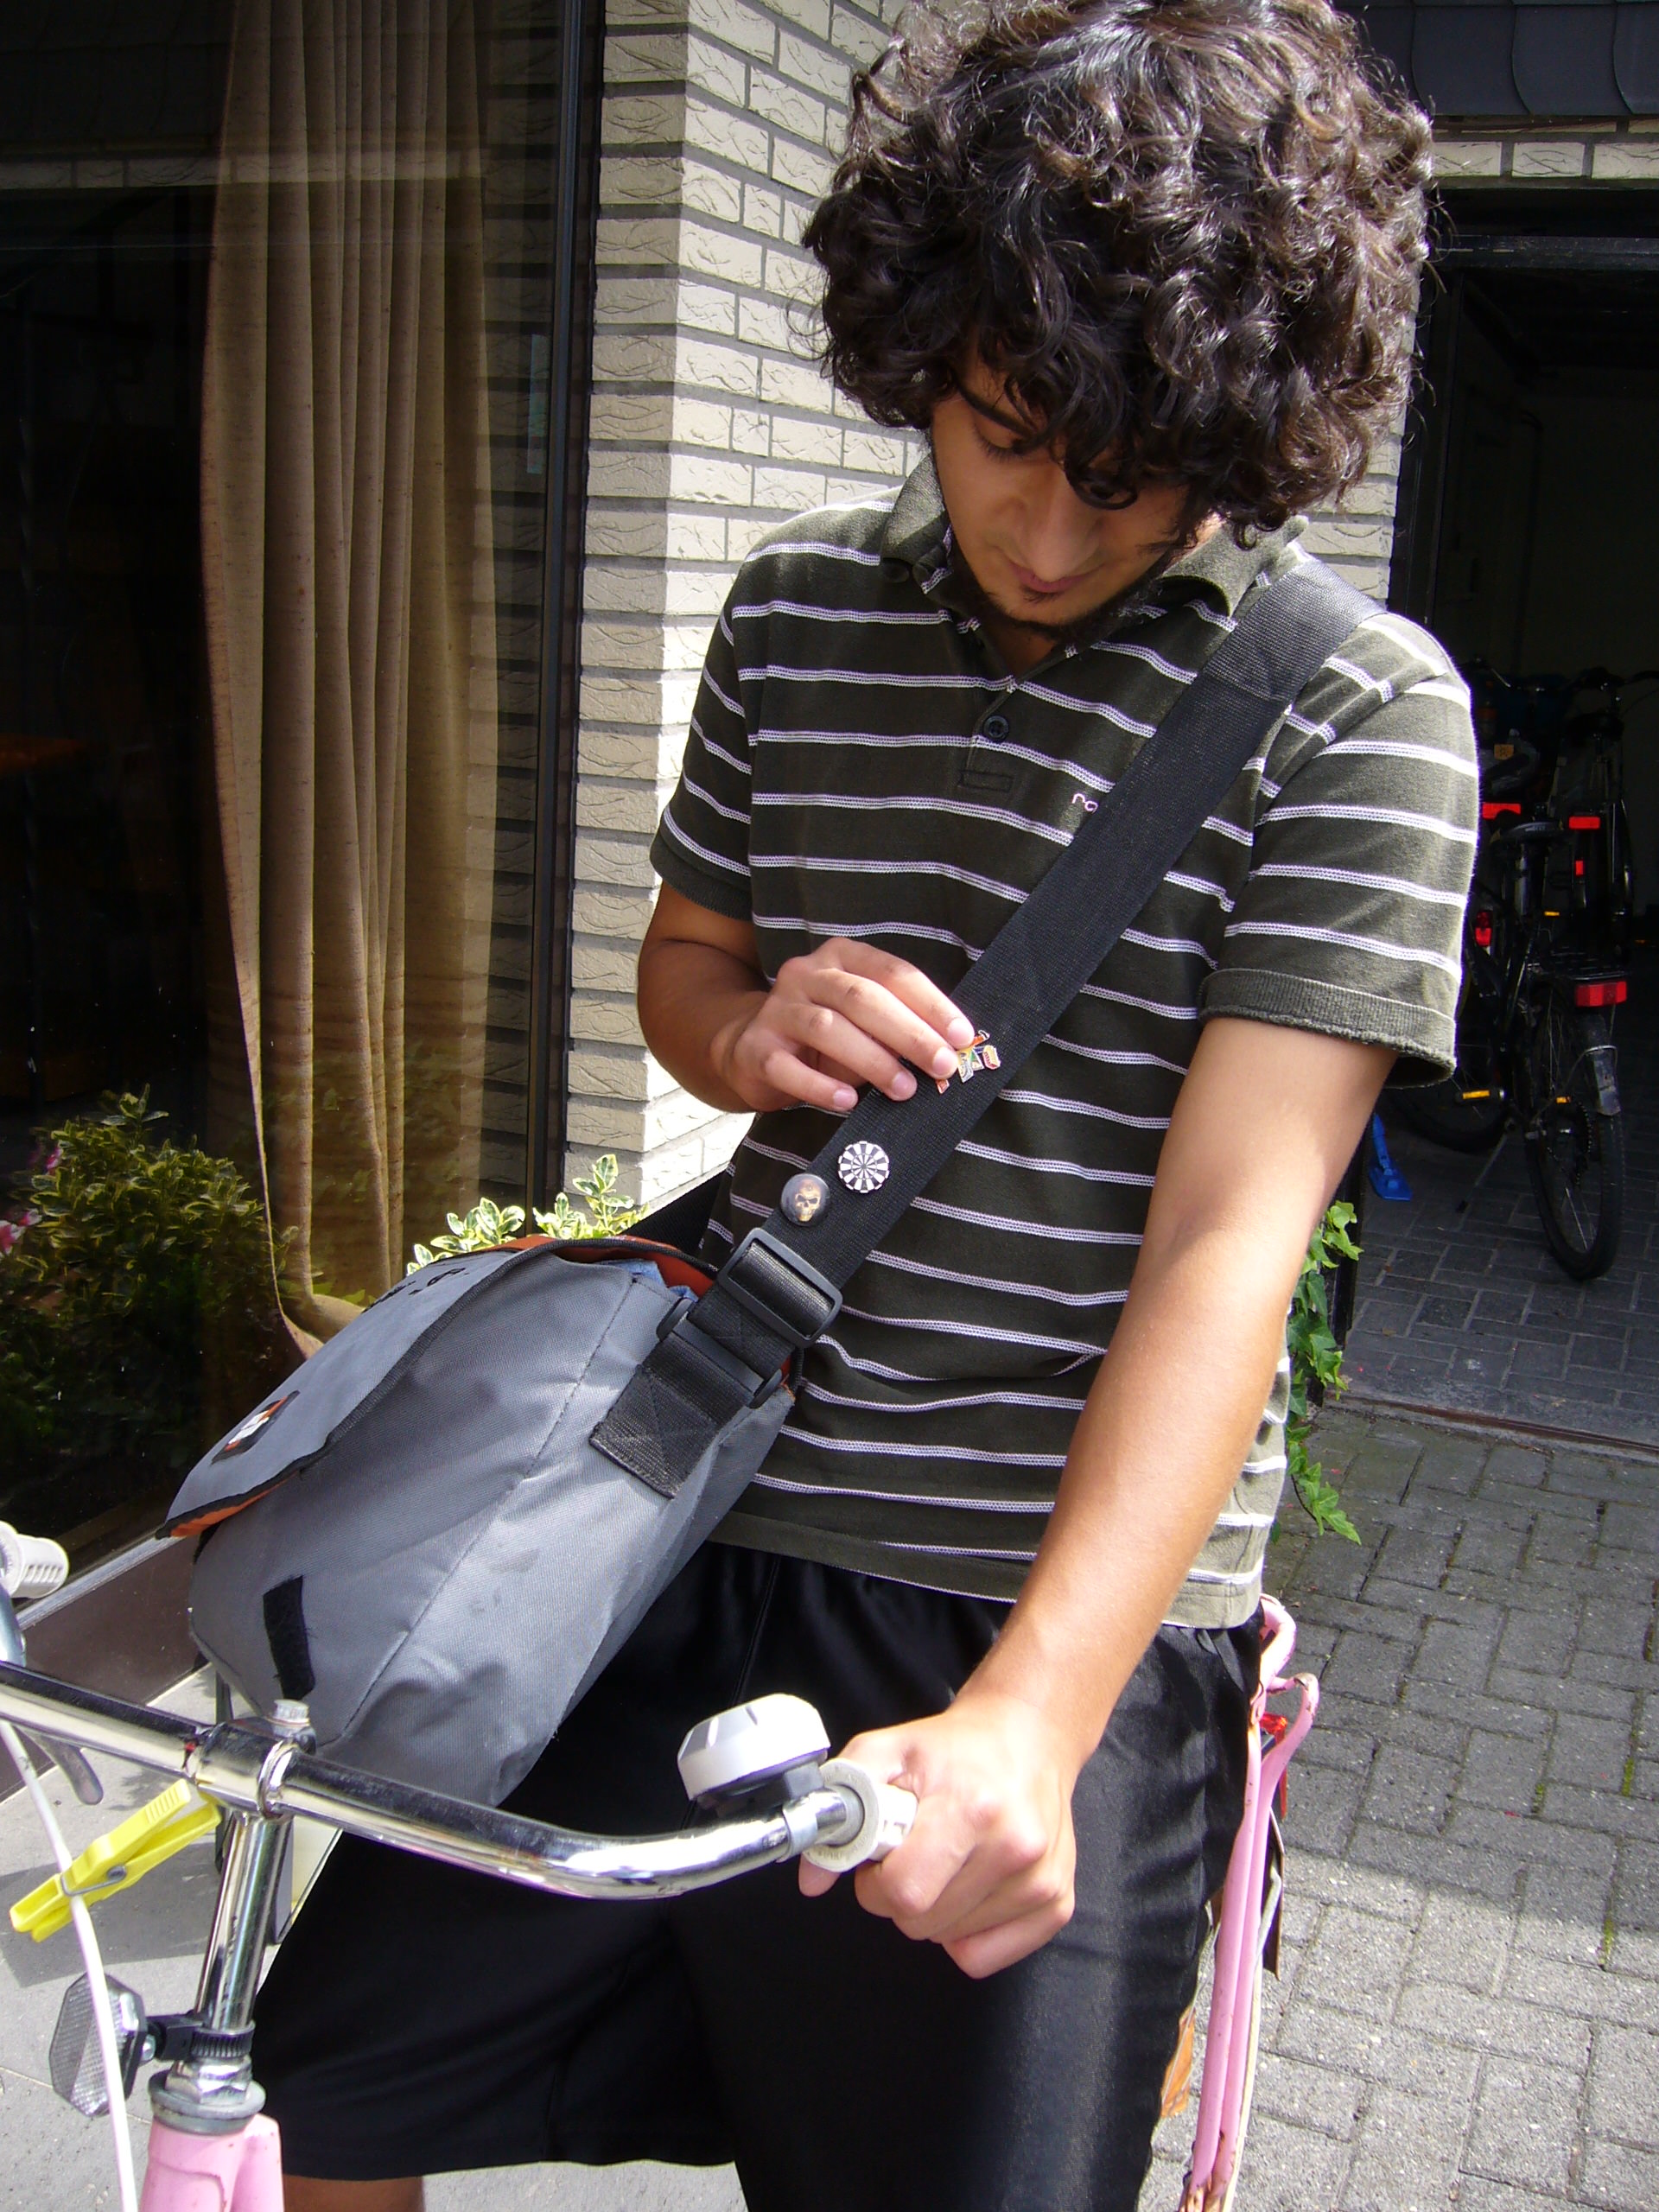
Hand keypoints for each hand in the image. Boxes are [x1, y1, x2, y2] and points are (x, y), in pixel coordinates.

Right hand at [713, 938, 975, 1114]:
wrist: (751, 1050)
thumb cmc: (824, 1037)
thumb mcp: (862, 1022)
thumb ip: (896, 1029)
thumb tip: (945, 1055)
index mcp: (841, 957)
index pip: (892, 972)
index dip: (931, 1003)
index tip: (962, 1036)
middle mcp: (806, 974)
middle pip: (862, 997)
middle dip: (909, 1033)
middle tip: (942, 1066)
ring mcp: (777, 1010)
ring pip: (827, 1028)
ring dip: (872, 1060)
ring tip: (904, 1089)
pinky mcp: (756, 1048)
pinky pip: (787, 1067)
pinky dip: (820, 1087)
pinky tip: (847, 1102)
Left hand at [799, 1688, 1080, 1977]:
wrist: (1028, 1739)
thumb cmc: (954, 1749)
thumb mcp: (887, 1752)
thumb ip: (840, 1804)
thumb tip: (813, 1878)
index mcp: (971, 1807)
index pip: (904, 1892)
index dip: (875, 1885)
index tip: (880, 1862)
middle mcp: (1015, 1847)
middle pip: (923, 1923)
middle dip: (902, 1897)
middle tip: (913, 1856)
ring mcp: (1041, 1880)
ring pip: (950, 1941)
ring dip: (934, 1911)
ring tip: (947, 1861)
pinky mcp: (1057, 1904)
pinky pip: (983, 1957)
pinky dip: (966, 1933)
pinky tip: (971, 1887)